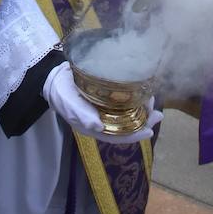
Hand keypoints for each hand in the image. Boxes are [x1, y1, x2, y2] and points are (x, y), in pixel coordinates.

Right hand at [42, 62, 162, 143]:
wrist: (54, 77)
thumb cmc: (61, 93)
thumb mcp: (68, 104)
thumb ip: (81, 114)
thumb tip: (98, 127)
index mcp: (95, 127)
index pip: (118, 136)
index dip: (134, 135)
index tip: (149, 131)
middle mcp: (103, 121)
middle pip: (127, 125)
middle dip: (143, 122)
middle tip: (158, 114)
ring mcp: (106, 109)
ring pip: (128, 113)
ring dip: (141, 109)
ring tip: (152, 101)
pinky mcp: (107, 97)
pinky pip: (124, 101)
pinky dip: (135, 98)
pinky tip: (142, 92)